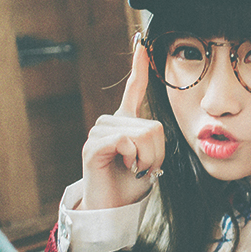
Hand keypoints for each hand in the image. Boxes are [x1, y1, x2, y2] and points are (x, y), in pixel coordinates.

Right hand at [79, 33, 164, 209]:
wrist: (112, 209)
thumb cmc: (131, 185)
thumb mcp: (150, 158)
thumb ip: (153, 139)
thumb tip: (152, 130)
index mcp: (125, 123)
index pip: (133, 89)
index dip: (138, 66)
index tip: (140, 42)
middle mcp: (110, 122)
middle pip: (154, 126)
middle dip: (157, 154)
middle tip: (143, 168)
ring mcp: (99, 132)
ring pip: (143, 135)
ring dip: (147, 159)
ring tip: (132, 169)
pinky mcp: (92, 146)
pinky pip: (125, 142)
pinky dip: (132, 158)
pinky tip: (122, 167)